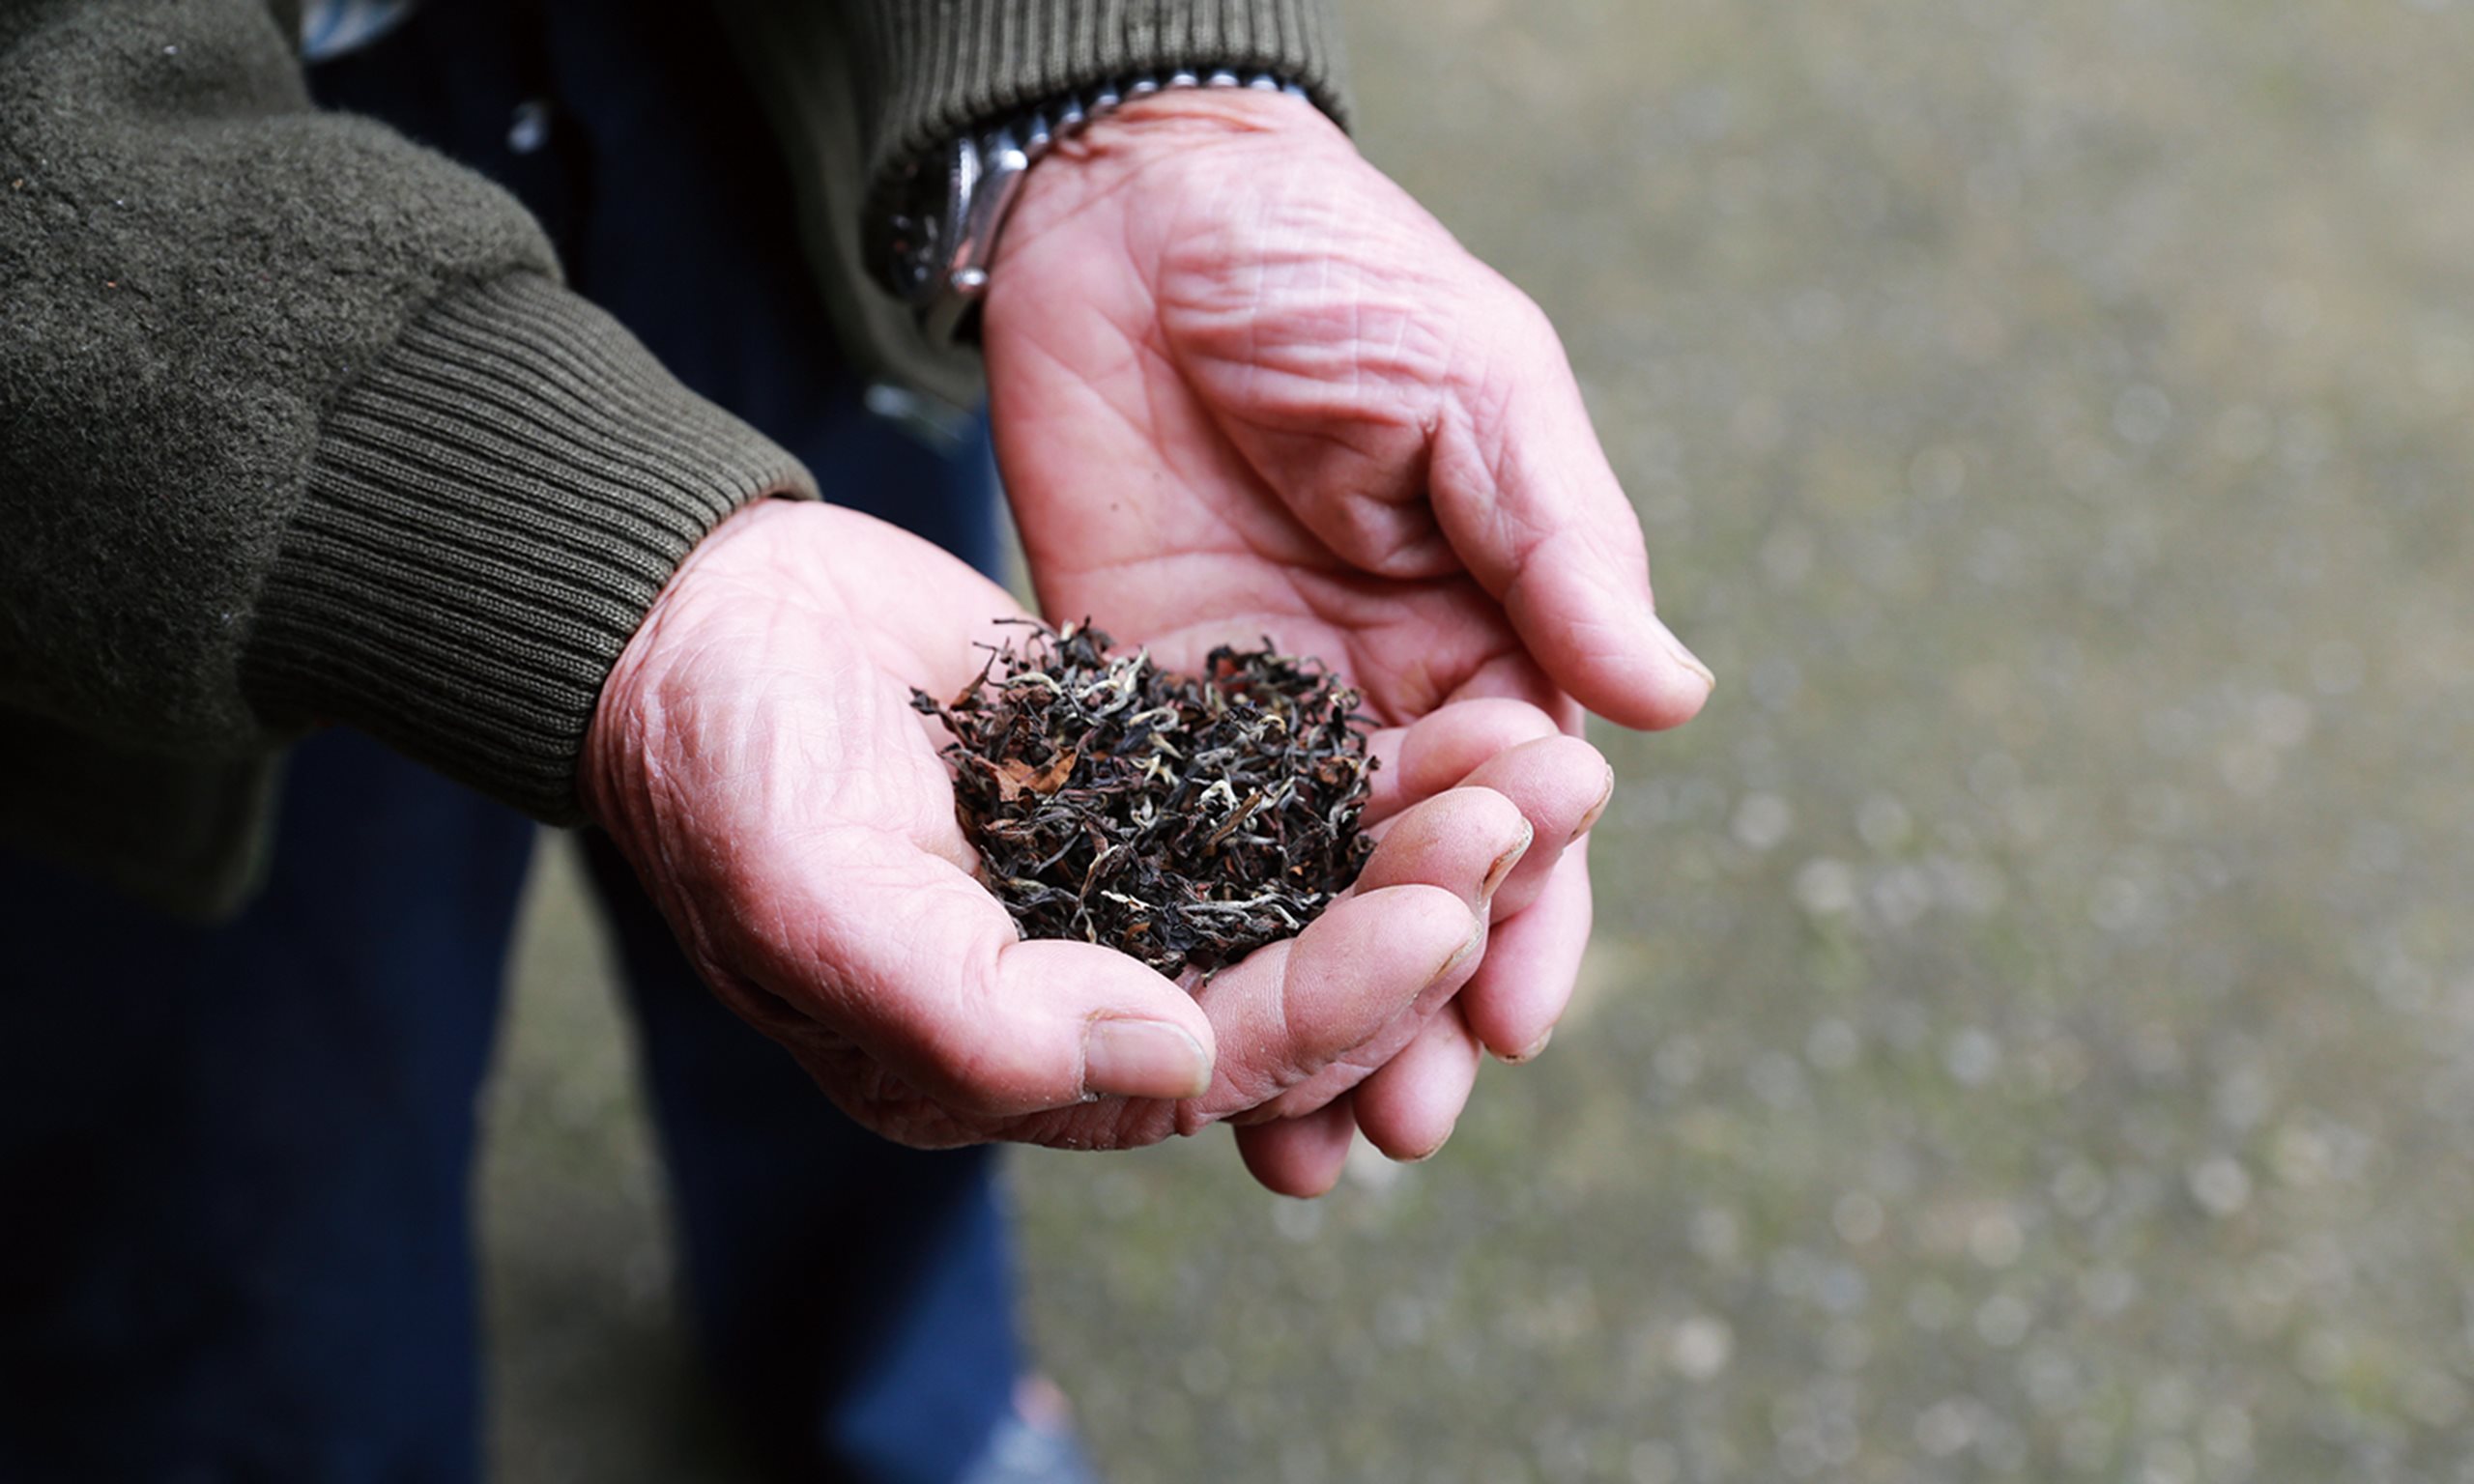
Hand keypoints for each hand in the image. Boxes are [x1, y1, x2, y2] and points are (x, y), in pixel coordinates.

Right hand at [581, 498, 1546, 1178]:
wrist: (693, 616)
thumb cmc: (719, 764)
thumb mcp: (813, 893)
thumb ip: (972, 1013)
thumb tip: (1165, 1068)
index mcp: (1014, 1060)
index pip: (1221, 1062)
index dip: (1343, 999)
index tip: (1445, 913)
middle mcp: (1093, 993)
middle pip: (1304, 983)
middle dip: (1430, 910)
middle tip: (1541, 811)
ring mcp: (1129, 890)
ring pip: (1319, 891)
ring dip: (1431, 838)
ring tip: (1548, 761)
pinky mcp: (1150, 787)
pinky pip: (1290, 798)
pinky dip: (1378, 767)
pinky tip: (1470, 712)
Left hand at [984, 90, 1712, 1191]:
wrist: (1139, 208)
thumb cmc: (1335, 271)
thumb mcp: (1475, 386)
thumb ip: (1558, 544)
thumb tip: (1672, 702)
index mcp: (1487, 638)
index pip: (1525, 806)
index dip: (1529, 906)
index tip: (1515, 1006)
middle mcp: (1379, 703)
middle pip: (1412, 887)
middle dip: (1418, 1003)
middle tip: (1409, 1121)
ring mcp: (1252, 719)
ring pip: (1293, 901)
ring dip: (1303, 1018)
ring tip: (1301, 1147)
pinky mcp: (1134, 712)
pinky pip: (1160, 852)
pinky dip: (1177, 950)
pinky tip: (1171, 1040)